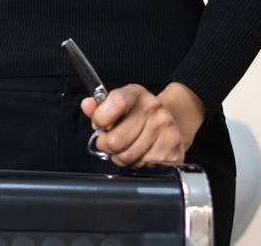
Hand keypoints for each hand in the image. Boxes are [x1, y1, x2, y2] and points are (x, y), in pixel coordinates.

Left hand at [80, 82, 204, 167]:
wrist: (173, 120)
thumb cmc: (139, 114)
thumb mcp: (119, 104)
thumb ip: (99, 106)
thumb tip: (87, 105)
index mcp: (137, 94)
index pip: (116, 102)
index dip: (101, 118)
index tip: (99, 124)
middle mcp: (154, 109)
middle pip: (117, 139)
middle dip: (106, 145)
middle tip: (109, 142)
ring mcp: (165, 130)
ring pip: (127, 157)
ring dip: (121, 157)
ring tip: (126, 148)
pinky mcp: (173, 151)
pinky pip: (142, 166)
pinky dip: (137, 164)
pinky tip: (141, 154)